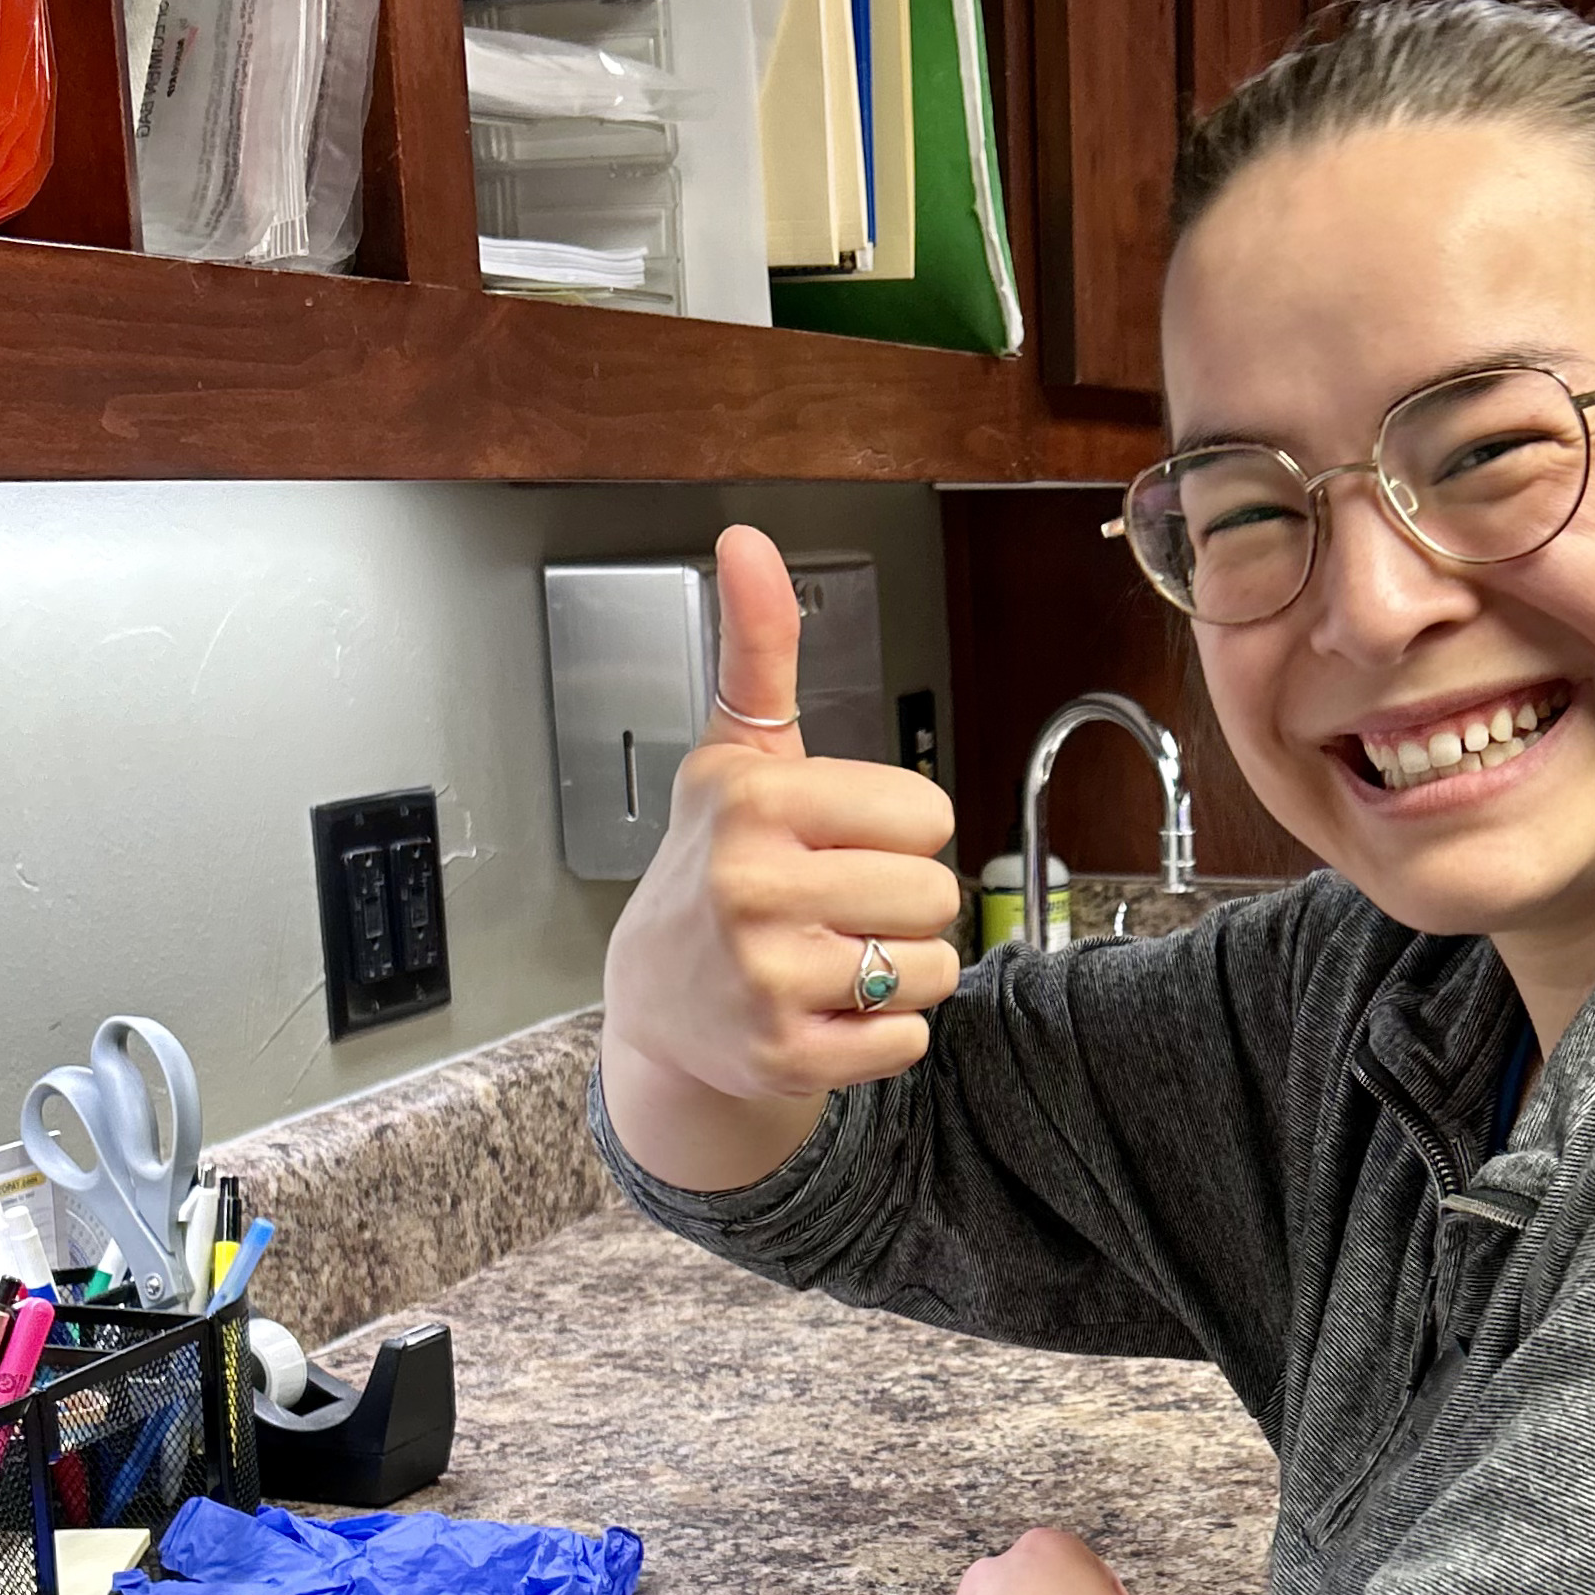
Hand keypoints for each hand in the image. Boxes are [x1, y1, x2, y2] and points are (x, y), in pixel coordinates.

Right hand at [602, 525, 961, 1121]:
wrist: (658, 1003)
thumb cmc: (713, 869)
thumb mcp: (737, 755)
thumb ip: (759, 650)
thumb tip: (747, 540)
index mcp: (755, 804)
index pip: (927, 814)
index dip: (900, 830)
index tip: (842, 840)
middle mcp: (753, 889)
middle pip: (936, 893)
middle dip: (903, 903)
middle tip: (838, 906)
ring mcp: (766, 979)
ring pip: (931, 969)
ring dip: (900, 970)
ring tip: (833, 956)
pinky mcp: (785, 1054)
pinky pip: (908, 1040)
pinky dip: (884, 1032)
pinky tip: (826, 1008)